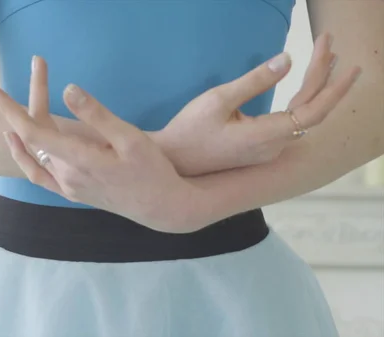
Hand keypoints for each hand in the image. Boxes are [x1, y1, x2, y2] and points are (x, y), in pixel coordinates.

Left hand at [0, 57, 192, 232]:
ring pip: (33, 156)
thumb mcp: (130, 138)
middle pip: (32, 140)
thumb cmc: (151, 169)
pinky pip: (39, 176)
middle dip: (20, 110)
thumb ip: (97, 115)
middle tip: (18, 80)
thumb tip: (67, 89)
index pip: (33, 132)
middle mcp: (66, 176)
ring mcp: (67, 188)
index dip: (10, 110)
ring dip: (19, 132)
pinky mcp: (72, 194)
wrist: (161, 207)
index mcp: (78, 160)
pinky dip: (24, 159)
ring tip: (8, 110)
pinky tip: (20, 146)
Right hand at [155, 33, 360, 175]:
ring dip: (314, 88)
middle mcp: (273, 147)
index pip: (313, 110)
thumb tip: (288, 60)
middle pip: (311, 110)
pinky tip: (305, 88)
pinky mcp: (261, 149)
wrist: (174, 160)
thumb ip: (255, 81)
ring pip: (301, 116)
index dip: (334, 86)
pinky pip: (290, 123)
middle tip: (327, 44)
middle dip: (323, 76)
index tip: (348, 64)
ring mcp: (268, 150)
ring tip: (325, 59)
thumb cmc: (190, 130)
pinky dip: (302, 101)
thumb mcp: (218, 99)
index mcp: (264, 136)